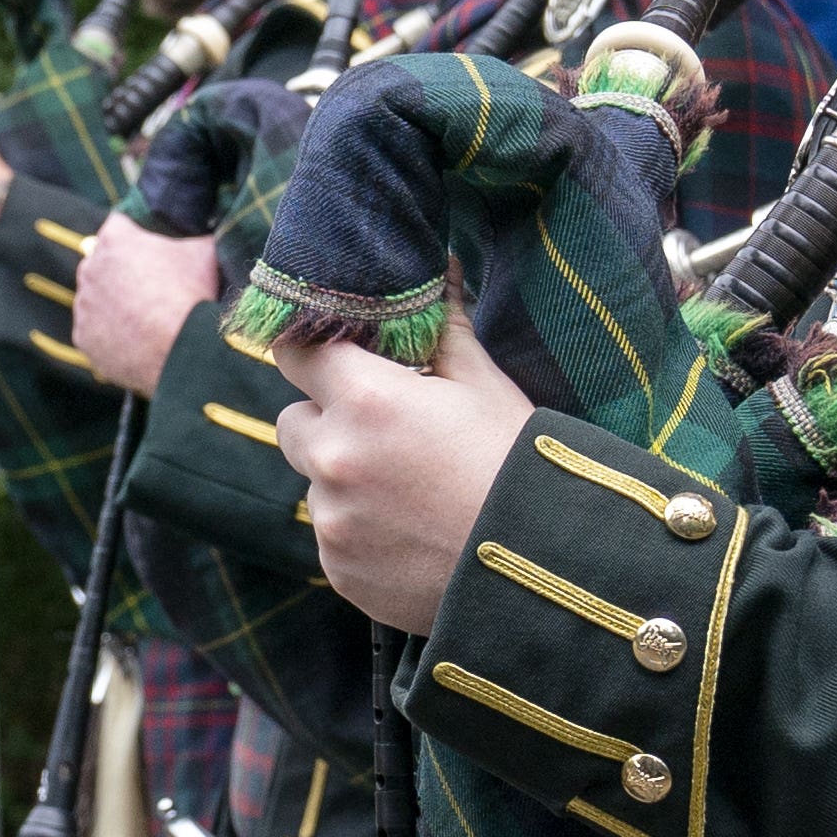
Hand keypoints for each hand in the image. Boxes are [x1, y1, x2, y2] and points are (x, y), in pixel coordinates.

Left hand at [70, 220, 220, 394]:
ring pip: (96, 298)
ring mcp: (84, 304)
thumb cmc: (193, 294)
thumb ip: (196, 235)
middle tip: (150, 288)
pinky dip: (110, 335)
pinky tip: (134, 341)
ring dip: (113, 304)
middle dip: (121, 271)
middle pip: (102, 263)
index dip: (137, 237)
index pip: (119, 227)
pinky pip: (94, 331)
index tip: (152, 251)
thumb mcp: (205, 251)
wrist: (182, 349)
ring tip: (144, 319)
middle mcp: (90, 268)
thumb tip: (207, 229)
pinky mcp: (83, 337)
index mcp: (114, 239)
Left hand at [271, 322, 534, 635]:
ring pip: (315, 483)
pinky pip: (332, 537)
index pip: (296, 353)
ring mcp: (332, 521)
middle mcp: (333, 459)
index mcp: (365, 400)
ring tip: (412, 493)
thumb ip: (444, 327)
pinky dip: (359, 532)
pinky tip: (412, 534)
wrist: (543, 568)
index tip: (337, 361)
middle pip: (293, 421)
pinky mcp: (338, 570)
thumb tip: (444, 266)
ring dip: (346, 481)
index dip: (315, 353)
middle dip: (329, 421)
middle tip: (388, 433)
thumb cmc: (517, 464)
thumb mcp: (484, 386)